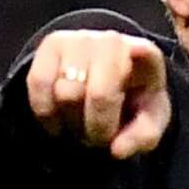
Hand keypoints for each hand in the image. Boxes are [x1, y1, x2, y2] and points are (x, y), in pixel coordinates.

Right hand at [26, 30, 170, 159]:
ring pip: (66, 93)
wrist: (106, 81)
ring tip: (80, 127)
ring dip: (71, 123)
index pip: (144, 57)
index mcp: (146, 55)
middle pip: (100, 94)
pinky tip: (57, 121)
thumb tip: (117, 150)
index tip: (129, 78)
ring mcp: (80, 39)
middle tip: (98, 138)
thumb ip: (143, 136)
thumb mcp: (149, 121)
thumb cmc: (133, 101)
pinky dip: (45, 112)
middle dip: (98, 127)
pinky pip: (39, 82)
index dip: (139, 61)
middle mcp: (112, 40)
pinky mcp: (51, 44)